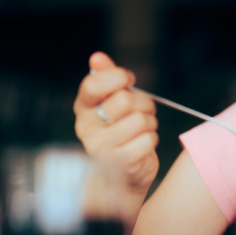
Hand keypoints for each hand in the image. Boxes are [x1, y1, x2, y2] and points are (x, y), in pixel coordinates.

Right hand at [73, 52, 158, 194]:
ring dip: (150, 123)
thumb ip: (106, 80)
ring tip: (143, 130)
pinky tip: (143, 145)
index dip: (117, 77)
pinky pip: (148, 139)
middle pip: (124, 100)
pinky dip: (152, 139)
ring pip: (139, 120)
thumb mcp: (112, 105)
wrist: (123, 177)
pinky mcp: (120, 162)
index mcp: (83, 110)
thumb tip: (97, 57)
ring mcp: (101, 147)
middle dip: (143, 103)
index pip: (93, 85)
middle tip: (143, 111)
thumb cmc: (121, 135)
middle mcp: (87, 128)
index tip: (128, 80)